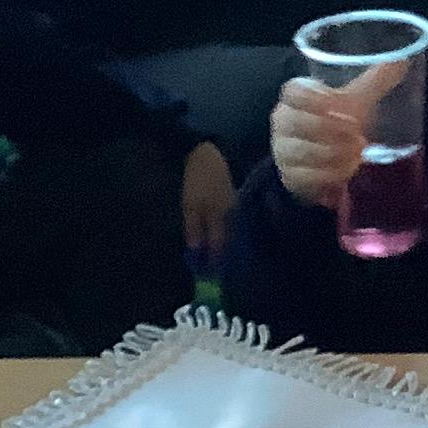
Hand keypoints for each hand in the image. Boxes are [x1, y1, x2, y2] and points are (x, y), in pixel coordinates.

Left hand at [177, 141, 232, 266]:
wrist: (212, 150)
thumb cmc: (199, 178)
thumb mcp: (191, 205)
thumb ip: (195, 230)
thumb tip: (197, 254)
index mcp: (223, 219)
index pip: (220, 249)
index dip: (214, 264)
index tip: (209, 277)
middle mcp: (234, 216)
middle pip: (228, 242)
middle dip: (221, 256)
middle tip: (213, 269)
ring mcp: (235, 207)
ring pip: (231, 232)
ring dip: (224, 244)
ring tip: (216, 254)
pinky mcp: (234, 199)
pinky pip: (231, 222)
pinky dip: (225, 231)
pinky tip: (220, 233)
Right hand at [268, 74, 366, 206]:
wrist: (327, 161)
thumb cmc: (339, 122)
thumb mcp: (356, 100)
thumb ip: (376, 80)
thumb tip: (404, 57)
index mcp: (295, 97)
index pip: (293, 91)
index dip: (314, 97)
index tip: (340, 101)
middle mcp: (283, 123)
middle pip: (295, 122)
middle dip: (330, 128)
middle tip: (358, 133)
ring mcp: (283, 151)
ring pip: (301, 151)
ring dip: (334, 153)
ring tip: (358, 154)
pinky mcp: (289, 178)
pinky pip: (304, 177)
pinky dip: (329, 175)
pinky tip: (347, 170)